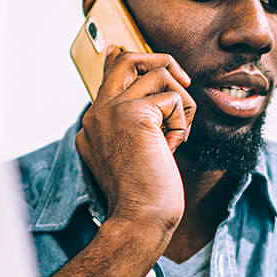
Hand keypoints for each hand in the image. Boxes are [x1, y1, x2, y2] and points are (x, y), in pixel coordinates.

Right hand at [75, 46, 196, 233]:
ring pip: (159, 74)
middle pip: (126, 57)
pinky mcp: (133, 113)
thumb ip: (136, 123)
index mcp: (93, 123)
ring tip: (174, 136)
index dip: (127, 59)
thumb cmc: (144, 196)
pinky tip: (171, 147)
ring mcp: (112, 110)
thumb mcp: (135, 153)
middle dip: (160, 61)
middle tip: (181, 83)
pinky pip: (174, 99)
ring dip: (180, 105)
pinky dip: (182, 124)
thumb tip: (160, 100)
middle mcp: (97, 112)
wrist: (139, 219)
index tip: (139, 57)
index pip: (108, 74)